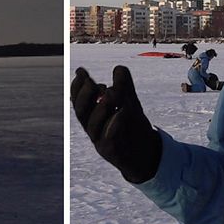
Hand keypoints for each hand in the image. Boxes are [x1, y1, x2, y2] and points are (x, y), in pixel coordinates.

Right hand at [71, 66, 161, 183]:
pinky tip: (123, 111)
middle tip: (92, 81)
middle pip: (81, 112)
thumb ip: (124, 86)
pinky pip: (109, 138)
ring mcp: (100, 141)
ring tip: (112, 92)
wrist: (147, 155)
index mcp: (92, 116)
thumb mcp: (130, 103)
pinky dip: (115, 123)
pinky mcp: (112, 152)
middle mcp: (92, 128)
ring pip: (93, 125)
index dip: (77, 86)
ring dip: (101, 107)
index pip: (78, 101)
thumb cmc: (133, 128)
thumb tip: (118, 68)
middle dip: (84, 95)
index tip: (81, 71)